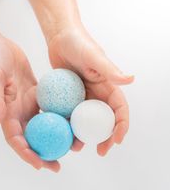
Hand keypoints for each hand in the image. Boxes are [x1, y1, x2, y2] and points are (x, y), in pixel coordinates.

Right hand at [0, 34, 59, 171]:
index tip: (40, 165)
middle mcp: (17, 114)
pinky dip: (58, 120)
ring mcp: (27, 107)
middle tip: (56, 167)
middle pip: (30, 140)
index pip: (16, 140)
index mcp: (6, 114)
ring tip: (69, 150)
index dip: (27, 154)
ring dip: (53, 140)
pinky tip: (72, 124)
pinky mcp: (35, 98)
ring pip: (42, 129)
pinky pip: (49, 112)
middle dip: (42, 155)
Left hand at [47, 25, 133, 155]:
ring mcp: (83, 98)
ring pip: (87, 123)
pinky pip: (71, 116)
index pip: (120, 110)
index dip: (122, 126)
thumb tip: (130, 79)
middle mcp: (98, 95)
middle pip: (105, 122)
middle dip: (106, 138)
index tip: (117, 140)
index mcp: (108, 87)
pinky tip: (62, 136)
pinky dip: (69, 127)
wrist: (59, 37)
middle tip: (100, 152)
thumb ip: (109, 69)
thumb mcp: (93, 56)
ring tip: (77, 148)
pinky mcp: (70, 98)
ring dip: (85, 137)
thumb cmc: (78, 42)